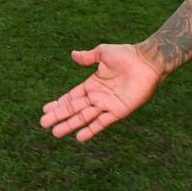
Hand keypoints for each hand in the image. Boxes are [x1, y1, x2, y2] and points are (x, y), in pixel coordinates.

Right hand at [40, 44, 162, 141]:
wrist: (147, 62)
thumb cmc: (127, 55)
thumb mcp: (103, 53)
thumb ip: (88, 57)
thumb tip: (72, 55)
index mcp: (93, 84)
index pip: (72, 96)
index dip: (59, 103)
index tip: (46, 109)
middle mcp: (98, 96)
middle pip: (75, 109)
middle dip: (59, 116)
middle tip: (44, 123)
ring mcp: (107, 105)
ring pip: (84, 117)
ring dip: (70, 125)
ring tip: (56, 132)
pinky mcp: (118, 111)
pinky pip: (102, 123)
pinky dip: (91, 130)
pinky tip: (79, 137)